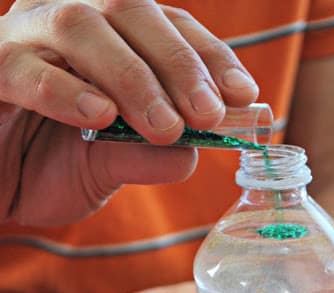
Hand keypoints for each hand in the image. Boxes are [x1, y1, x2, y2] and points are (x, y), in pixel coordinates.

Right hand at [0, 0, 257, 225]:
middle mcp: (64, 20)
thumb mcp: (107, 167)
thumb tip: (195, 152)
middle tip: (208, 114)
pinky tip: (99, 117)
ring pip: (81, 27)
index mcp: (105, 37)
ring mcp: (23, 37)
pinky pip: (25, 68)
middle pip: (129, 9)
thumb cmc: (45, 165)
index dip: (208, 56)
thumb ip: (148, 155)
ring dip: (132, 76)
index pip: (166, 25)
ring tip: (163, 124)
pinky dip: (65, 90)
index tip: (242, 94)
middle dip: (178, 64)